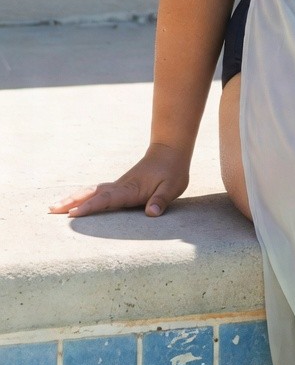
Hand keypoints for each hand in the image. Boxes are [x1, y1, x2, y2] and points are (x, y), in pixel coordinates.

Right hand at [50, 144, 190, 218]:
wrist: (170, 150)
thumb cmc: (173, 171)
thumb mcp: (172, 187)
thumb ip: (161, 200)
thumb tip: (151, 213)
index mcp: (130, 189)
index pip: (106, 200)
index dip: (90, 207)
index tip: (73, 214)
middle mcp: (120, 186)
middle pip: (91, 194)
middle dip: (71, 202)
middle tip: (51, 210)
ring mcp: (117, 185)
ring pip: (91, 192)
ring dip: (73, 198)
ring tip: (54, 207)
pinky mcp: (119, 186)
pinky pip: (96, 192)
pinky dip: (83, 196)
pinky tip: (75, 201)